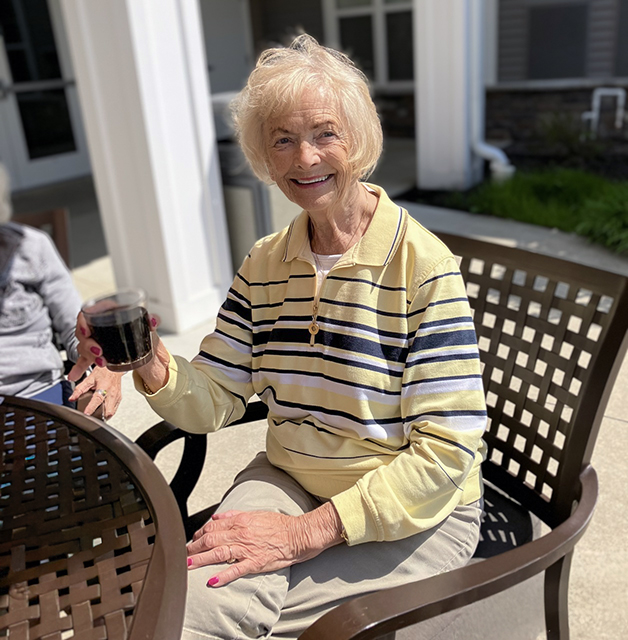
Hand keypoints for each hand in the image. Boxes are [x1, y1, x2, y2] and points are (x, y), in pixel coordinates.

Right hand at [67, 312, 167, 391]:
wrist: (141, 335)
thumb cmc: (140, 323)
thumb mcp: (146, 320)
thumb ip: (151, 319)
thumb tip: (153, 321)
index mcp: (107, 312)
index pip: (87, 313)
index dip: (82, 322)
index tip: (86, 332)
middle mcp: (97, 325)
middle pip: (83, 332)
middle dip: (88, 344)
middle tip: (99, 352)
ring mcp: (95, 338)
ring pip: (84, 346)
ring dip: (89, 356)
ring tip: (101, 363)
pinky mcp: (95, 350)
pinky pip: (84, 359)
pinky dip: (79, 368)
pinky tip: (74, 376)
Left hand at [68, 367, 123, 418]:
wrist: (114, 369)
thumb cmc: (103, 372)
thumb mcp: (89, 379)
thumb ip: (80, 389)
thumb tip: (72, 398)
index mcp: (104, 387)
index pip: (98, 399)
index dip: (91, 407)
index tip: (86, 413)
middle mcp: (112, 393)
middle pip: (108, 410)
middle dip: (100, 416)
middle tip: (92, 417)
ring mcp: (117, 397)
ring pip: (112, 412)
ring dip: (104, 416)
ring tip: (96, 415)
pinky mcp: (119, 398)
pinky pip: (114, 409)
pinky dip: (108, 412)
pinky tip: (103, 410)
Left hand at [186, 502, 343, 586]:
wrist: (298, 534)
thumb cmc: (279, 525)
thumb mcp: (255, 514)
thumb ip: (234, 515)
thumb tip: (216, 517)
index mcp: (241, 520)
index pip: (212, 526)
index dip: (198, 534)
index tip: (191, 541)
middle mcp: (241, 533)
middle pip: (211, 540)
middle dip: (194, 548)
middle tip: (182, 555)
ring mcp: (248, 548)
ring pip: (219, 553)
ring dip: (201, 560)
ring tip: (188, 566)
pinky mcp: (255, 562)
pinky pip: (236, 570)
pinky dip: (222, 576)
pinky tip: (212, 581)